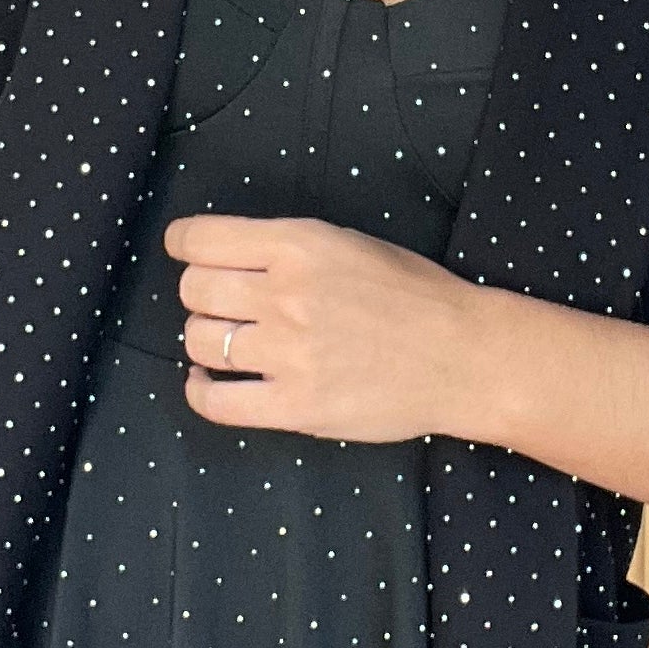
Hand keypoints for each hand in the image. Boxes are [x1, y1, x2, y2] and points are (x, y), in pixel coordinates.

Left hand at [164, 211, 491, 442]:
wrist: (463, 358)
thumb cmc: (415, 296)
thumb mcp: (349, 243)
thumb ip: (287, 248)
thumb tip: (225, 256)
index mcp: (299, 245)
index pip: (201, 239)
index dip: (185, 244)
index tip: (187, 253)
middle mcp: (287, 295)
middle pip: (194, 291)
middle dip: (201, 295)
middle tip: (225, 304)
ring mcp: (289, 354)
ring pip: (201, 341)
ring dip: (207, 341)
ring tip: (230, 343)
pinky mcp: (296, 408)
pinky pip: (216, 402)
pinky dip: (200, 391)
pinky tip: (208, 383)